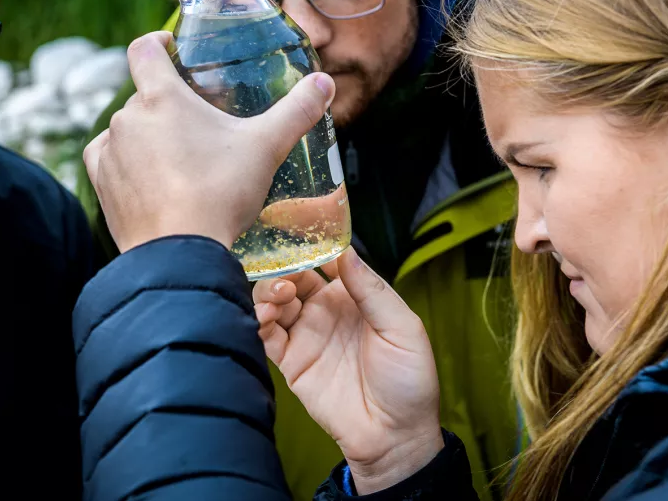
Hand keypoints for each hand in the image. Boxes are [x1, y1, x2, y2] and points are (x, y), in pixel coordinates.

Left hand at [83, 31, 335, 252]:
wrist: (179, 253)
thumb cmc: (220, 193)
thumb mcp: (266, 147)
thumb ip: (296, 112)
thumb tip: (323, 83)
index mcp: (161, 98)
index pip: (143, 50)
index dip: (156, 42)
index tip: (170, 46)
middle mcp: (127, 119)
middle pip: (144, 96)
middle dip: (167, 104)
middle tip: (197, 123)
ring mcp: (110, 153)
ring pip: (127, 130)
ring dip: (147, 135)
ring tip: (176, 156)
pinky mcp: (102, 186)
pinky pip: (109, 161)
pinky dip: (126, 162)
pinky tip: (147, 176)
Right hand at [253, 248, 442, 493]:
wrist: (394, 436)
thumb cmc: (409, 381)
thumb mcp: (402, 328)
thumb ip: (372, 290)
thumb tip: (346, 253)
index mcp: (354, 296)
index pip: (326, 260)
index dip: (312, 245)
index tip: (299, 231)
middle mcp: (325, 311)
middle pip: (293, 276)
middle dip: (284, 268)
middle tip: (286, 275)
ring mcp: (306, 335)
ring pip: (274, 300)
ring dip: (268, 291)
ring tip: (278, 297)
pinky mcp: (290, 362)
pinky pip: (266, 335)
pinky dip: (257, 321)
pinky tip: (263, 316)